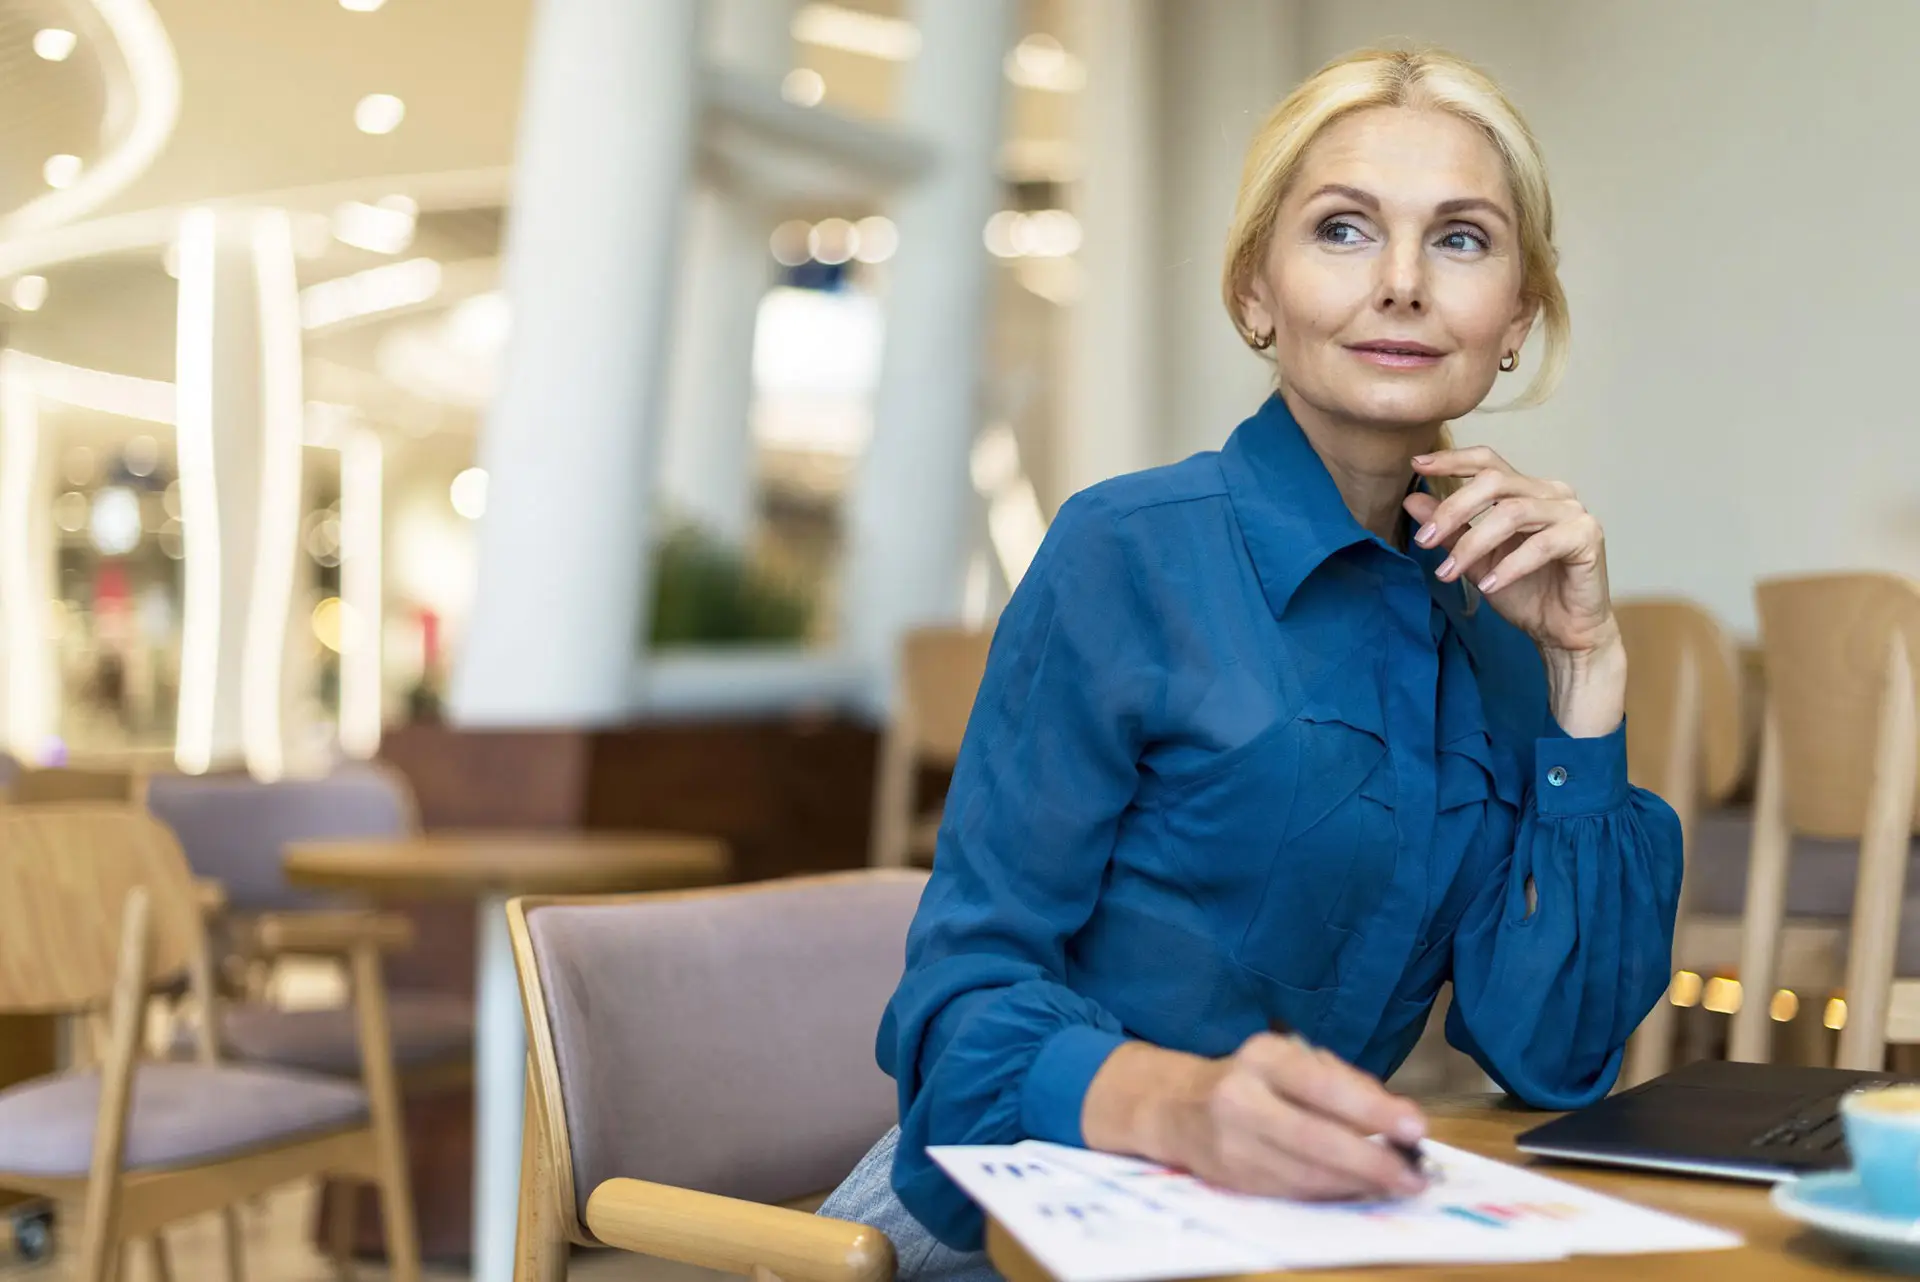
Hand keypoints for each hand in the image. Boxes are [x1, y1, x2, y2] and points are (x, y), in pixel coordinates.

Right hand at [1085, 1033, 1427, 1199]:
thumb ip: (1344, 1081)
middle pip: (1314, 1138)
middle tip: (1414, 1176)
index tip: (1415, 1128)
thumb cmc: (1253, 1078)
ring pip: (1305, 1174)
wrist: (1176, 1107)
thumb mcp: (1292, 1059)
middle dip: (1371, 1161)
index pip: (1321, 1085)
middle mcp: (1240, 1098)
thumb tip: (1401, 1116)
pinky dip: (1331, 1194)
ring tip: (1396, 1184)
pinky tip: (1357, 1189)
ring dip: (1357, 1184)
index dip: (1371, 1109)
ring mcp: (1232, 1143)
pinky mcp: (1232, 1179)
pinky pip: (1292, 1192)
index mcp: (1262, 1057)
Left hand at [1404, 446, 1616, 657]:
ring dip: (1473, 544)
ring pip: (1513, 513)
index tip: (1417, 466)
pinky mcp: (1587, 536)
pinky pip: (1541, 545)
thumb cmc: (1525, 592)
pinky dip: (1509, 567)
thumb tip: (1411, 501)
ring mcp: (1572, 512)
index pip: (1488, 463)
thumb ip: (1451, 530)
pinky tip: (1487, 587)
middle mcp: (1551, 493)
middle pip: (1495, 482)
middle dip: (1453, 509)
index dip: (1453, 460)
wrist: (1564, 631)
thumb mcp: (1476, 561)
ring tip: (1448, 573)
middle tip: (1423, 540)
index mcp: (1527, 490)